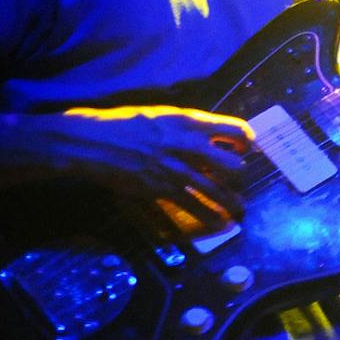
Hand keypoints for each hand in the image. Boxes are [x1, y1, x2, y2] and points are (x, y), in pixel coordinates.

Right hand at [43, 106, 253, 224]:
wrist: (93, 141)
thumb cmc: (125, 125)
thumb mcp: (163, 116)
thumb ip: (188, 126)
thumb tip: (207, 135)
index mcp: (191, 122)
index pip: (237, 130)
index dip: (246, 142)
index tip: (244, 150)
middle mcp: (190, 145)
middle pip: (234, 166)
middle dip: (241, 177)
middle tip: (237, 182)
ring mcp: (178, 169)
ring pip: (220, 191)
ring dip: (233, 203)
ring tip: (238, 210)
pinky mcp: (164, 188)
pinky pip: (196, 206)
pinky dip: (211, 217)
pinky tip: (220, 223)